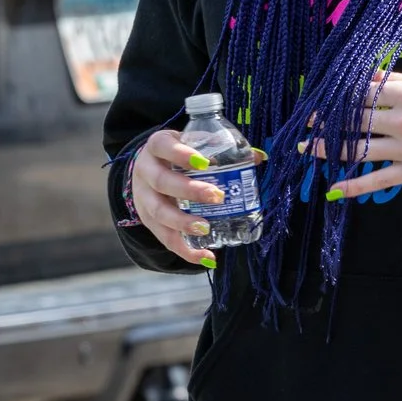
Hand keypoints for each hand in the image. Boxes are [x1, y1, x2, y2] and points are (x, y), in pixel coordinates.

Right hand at [129, 129, 261, 267]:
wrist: (148, 167)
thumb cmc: (178, 154)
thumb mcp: (192, 143)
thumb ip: (221, 147)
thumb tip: (258, 157)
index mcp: (157, 146)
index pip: (164, 146)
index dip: (181, 155)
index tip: (205, 163)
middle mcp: (146, 172)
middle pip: (162, 182)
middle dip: (189, 191)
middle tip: (216, 196)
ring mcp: (143, 198)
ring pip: (159, 213)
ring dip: (183, 222)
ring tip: (206, 227)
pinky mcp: (148, 221)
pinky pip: (165, 238)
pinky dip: (186, 250)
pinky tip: (206, 257)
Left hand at [304, 72, 401, 200]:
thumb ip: (393, 79)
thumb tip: (362, 73)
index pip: (362, 93)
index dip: (338, 96)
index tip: (320, 97)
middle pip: (355, 121)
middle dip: (327, 121)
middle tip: (305, 121)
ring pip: (358, 150)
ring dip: (328, 149)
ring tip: (307, 147)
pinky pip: (377, 180)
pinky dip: (354, 187)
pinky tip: (332, 190)